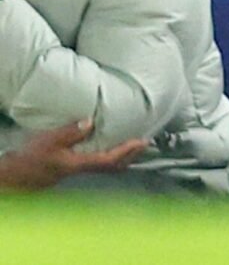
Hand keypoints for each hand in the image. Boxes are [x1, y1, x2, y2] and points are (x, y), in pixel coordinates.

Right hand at [0, 121, 145, 190]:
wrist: (14, 177)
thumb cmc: (29, 161)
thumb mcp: (49, 142)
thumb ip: (71, 133)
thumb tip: (91, 123)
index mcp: (78, 164)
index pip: (110, 159)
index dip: (128, 151)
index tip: (142, 141)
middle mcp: (80, 170)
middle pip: (112, 167)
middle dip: (130, 156)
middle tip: (143, 145)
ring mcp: (74, 172)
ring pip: (104, 167)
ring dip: (120, 157)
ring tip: (131, 146)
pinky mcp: (68, 170)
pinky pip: (95, 164)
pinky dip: (107, 157)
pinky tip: (105, 149)